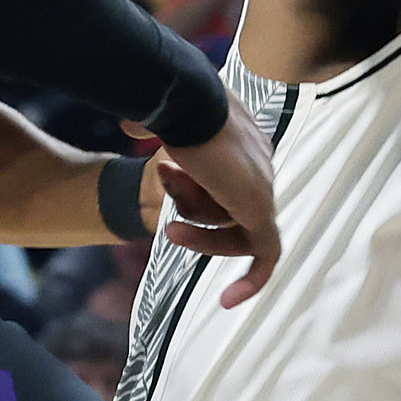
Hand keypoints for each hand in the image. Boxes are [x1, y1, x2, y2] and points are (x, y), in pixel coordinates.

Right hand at [127, 92, 280, 306]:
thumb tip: (134, 125)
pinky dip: (252, 279)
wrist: (184, 99)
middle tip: (168, 221)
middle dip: (194, 215)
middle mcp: (259, 164)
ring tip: (176, 204)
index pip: (228, 184)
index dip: (200, 201)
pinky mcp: (261, 208)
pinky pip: (266, 253)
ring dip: (195, 225)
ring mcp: (262, 186)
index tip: (174, 210)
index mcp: (242, 142)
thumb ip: (154, 127)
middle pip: (231, 210)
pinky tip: (227, 301)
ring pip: (233, 227)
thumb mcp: (161, 117)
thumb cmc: (169, 101)